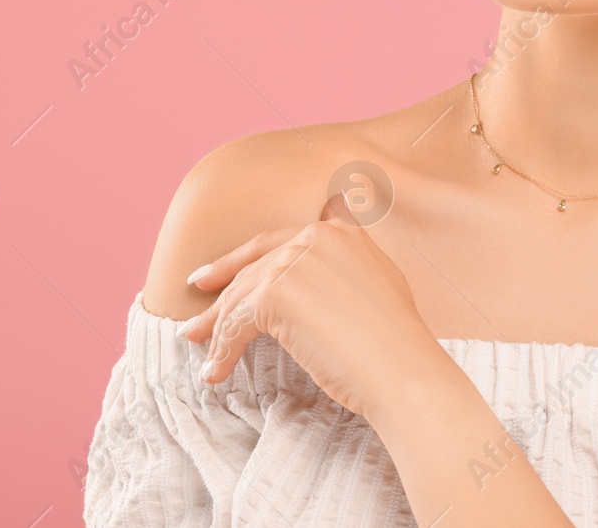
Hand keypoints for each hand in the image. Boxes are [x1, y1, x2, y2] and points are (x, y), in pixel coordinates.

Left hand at [180, 192, 440, 418]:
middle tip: (196, 321)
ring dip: (217, 329)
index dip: (242, 259)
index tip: (214, 275)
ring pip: (241, 296)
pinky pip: (236, 325)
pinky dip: (223, 351)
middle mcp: (315, 237)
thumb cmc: (395, 340)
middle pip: (253, 268)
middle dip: (220, 295)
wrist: (401, 368)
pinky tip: (216, 371)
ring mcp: (294, 263)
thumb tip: (328, 225)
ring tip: (203, 353)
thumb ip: (347, 253)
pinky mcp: (275, 295)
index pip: (278, 243)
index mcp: (339, 232)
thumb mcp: (378, 278)